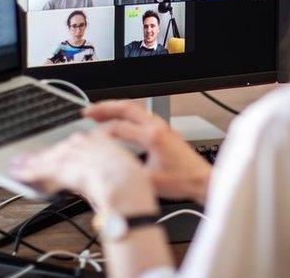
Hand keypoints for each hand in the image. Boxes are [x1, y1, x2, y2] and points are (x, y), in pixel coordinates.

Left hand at [10, 129, 157, 214]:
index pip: (73, 144)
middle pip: (58, 150)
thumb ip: (103, 172)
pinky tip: (20, 176)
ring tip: (18, 169)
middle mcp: (84, 143)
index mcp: (100, 140)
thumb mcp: (121, 170)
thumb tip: (95, 182)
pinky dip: (29, 173)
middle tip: (24, 160)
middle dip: (41, 156)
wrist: (127, 186)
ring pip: (48, 159)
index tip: (52, 155)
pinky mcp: (62, 167)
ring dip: (31, 165)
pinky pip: (41, 170)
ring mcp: (73, 153)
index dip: (60, 151)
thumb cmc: (130, 183)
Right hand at [85, 101, 212, 204]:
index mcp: (153, 137)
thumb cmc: (183, 181)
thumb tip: (107, 170)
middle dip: (104, 108)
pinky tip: (119, 121)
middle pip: (127, 107)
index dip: (101, 133)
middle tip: (87, 112)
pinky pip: (141, 115)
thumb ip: (127, 173)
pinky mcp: (164, 130)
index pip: (119, 128)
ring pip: (135, 109)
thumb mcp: (149, 182)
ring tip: (98, 113)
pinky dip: (126, 114)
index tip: (88, 139)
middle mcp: (157, 127)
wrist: (202, 180)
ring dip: (115, 108)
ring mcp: (162, 126)